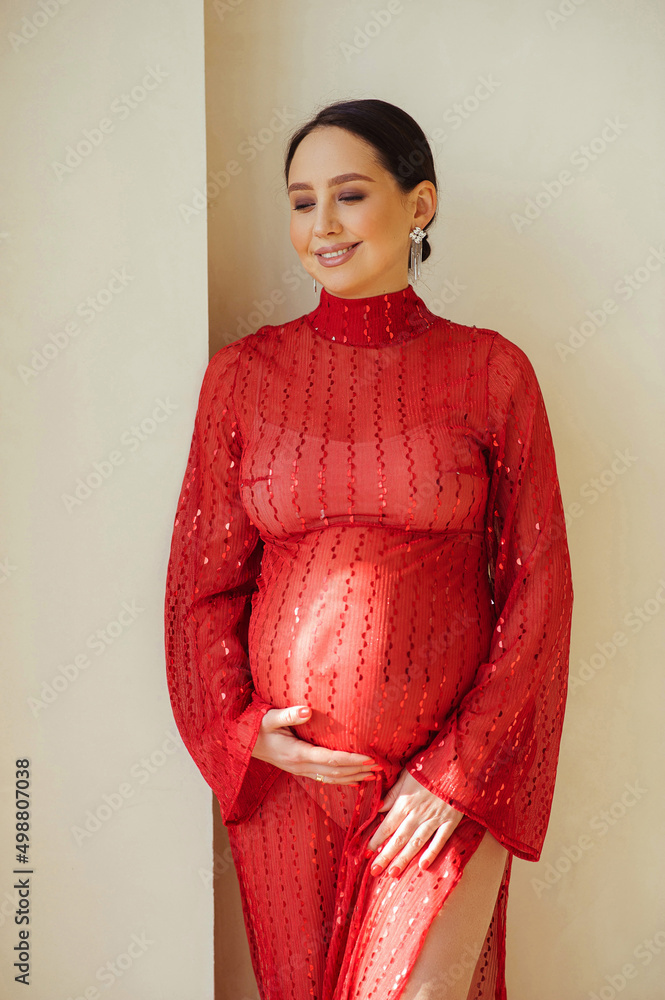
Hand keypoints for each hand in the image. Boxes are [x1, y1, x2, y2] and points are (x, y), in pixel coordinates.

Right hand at [251, 704, 381, 784]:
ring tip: (372, 777)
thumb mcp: (269, 718)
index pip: (330, 759)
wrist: (242, 742)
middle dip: (358, 770)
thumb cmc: (256, 727)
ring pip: (331, 778)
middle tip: (379, 768)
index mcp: (296, 754)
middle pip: (335, 772)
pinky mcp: (298, 769)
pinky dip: (340, 780)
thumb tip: (307, 710)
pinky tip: (352, 781)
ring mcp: (299, 770)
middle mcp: (300, 766)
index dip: (351, 760)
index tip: (368, 758)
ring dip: (352, 778)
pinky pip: (323, 778)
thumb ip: (288, 714)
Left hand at [366, 768, 463, 876]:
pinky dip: (432, 852)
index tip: (367, 852)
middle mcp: (418, 813)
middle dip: (386, 855)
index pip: (387, 825)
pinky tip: (423, 866)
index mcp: (405, 801)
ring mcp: (435, 818)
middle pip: (399, 838)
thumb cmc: (430, 767)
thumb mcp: (407, 774)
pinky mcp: (450, 821)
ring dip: (404, 859)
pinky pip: (440, 840)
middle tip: (374, 871)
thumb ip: (393, 793)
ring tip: (393, 873)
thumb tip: (378, 808)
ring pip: (416, 842)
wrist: (458, 764)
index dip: (376, 839)